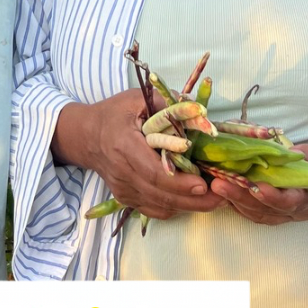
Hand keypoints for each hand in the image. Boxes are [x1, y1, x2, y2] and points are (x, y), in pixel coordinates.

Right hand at [53, 90, 225, 220]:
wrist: (86, 136)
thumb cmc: (114, 113)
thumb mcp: (136, 99)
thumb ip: (166, 104)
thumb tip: (198, 112)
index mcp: (123, 144)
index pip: (152, 171)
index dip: (179, 181)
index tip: (203, 183)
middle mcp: (121, 172)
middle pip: (159, 194)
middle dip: (192, 199)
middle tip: (221, 196)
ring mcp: (122, 189)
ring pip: (159, 206)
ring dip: (189, 206)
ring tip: (215, 200)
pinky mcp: (125, 198)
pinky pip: (154, 209)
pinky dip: (175, 207)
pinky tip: (192, 200)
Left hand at [210, 130, 307, 225]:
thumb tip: (292, 154)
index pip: (291, 201)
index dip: (272, 196)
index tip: (254, 187)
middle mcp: (301, 208)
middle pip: (268, 209)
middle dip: (242, 197)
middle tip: (218, 184)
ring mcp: (290, 209)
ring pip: (259, 211)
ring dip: (236, 200)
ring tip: (215, 184)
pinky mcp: (281, 204)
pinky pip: (258, 209)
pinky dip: (240, 202)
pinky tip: (226, 190)